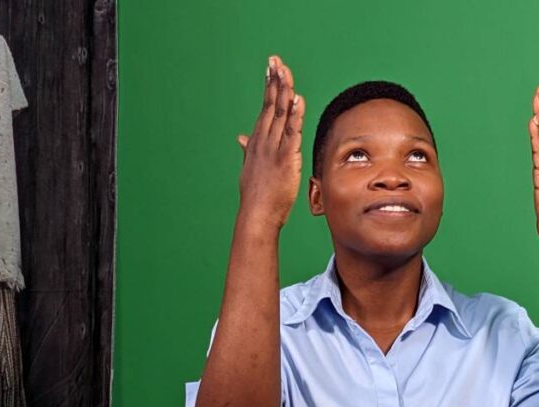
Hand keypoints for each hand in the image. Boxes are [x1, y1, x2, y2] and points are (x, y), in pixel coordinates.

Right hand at [235, 55, 305, 230]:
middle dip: (275, 81)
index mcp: (258, 141)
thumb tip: (241, 137)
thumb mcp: (251, 167)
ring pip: (280, 114)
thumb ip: (248, 149)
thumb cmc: (257, 195)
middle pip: (271, 105)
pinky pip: (291, 133)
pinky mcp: (285, 159)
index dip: (269, 87)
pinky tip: (297, 100)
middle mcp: (264, 141)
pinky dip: (294, 116)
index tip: (271, 68)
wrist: (256, 215)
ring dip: (283, 92)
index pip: (265, 108)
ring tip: (285, 71)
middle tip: (276, 60)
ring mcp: (273, 149)